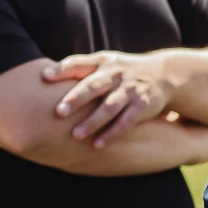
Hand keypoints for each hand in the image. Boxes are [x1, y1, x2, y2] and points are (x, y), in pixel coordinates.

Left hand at [41, 51, 172, 146]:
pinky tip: (98, 145)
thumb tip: (43, 75)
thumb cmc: (121, 71)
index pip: (78, 63)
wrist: (164, 74)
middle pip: (93, 86)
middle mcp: (115, 74)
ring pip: (109, 107)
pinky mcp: (142, 105)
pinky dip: (112, 133)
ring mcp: (130, 89)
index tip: (44, 76)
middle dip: (76, 99)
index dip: (62, 69)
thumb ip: (77, 68)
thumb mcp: (103, 63)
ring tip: (76, 135)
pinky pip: (126, 121)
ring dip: (93, 122)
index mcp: (102, 62)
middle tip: (59, 112)